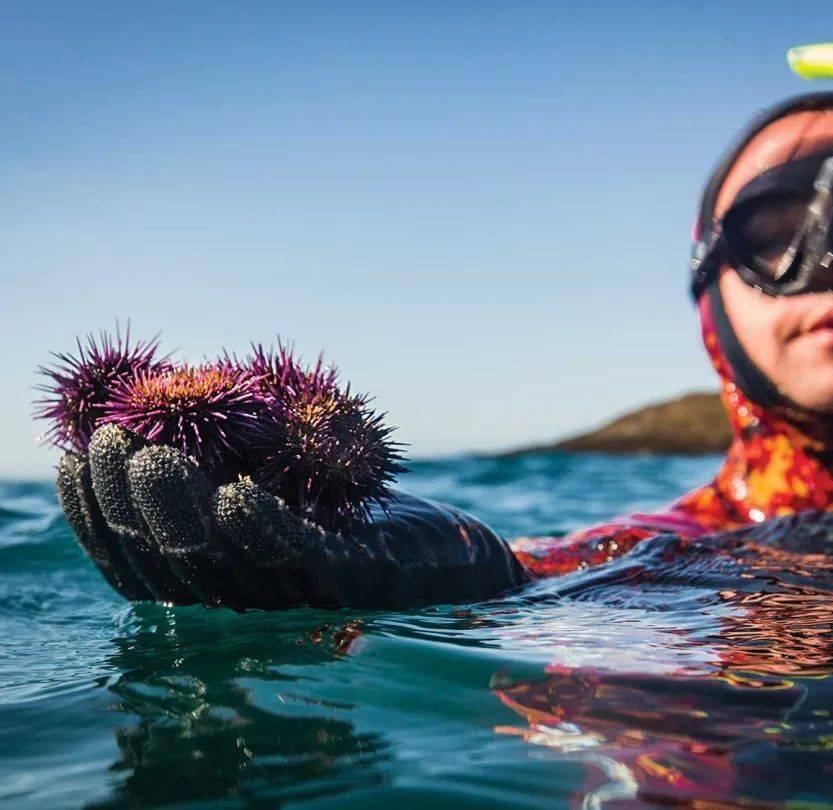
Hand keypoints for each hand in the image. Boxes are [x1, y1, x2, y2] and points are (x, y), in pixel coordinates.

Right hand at [57, 424, 528, 609]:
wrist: (467, 562)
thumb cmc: (370, 520)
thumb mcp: (294, 488)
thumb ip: (239, 467)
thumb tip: (171, 410)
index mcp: (235, 584)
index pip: (146, 564)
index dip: (101, 518)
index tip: (74, 457)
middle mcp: (263, 602)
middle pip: (177, 563)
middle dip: (131, 503)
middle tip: (108, 440)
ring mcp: (312, 597)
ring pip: (229, 561)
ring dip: (183, 507)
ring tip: (153, 453)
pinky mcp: (364, 583)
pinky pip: (305, 559)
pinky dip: (267, 526)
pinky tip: (238, 491)